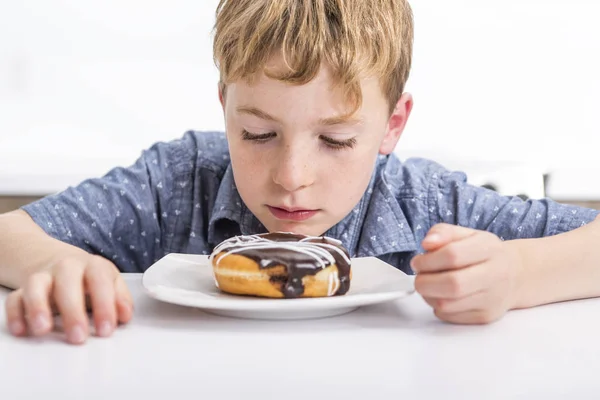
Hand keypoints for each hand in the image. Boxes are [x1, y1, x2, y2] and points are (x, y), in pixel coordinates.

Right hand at [4, 255, 132, 343]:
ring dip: (38, 307)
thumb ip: (120, 298)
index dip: (104, 305)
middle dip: (73, 311)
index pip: (100, 281)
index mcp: (93, 266)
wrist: (61, 261)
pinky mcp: (23, 289)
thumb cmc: (91, 278)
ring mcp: (43, 276)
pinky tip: (22, 330)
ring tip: (43, 330)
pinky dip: (16, 314)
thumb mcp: (111, 282)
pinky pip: (15, 299)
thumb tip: (125, 316)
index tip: (106, 329)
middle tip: (78, 337)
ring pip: (36, 285)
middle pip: (67, 283)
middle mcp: (67, 267)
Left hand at [410, 223, 522, 323]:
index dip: (427, 260)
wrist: (516, 275)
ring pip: (448, 304)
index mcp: (488, 249)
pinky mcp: (485, 316)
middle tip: (419, 278)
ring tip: (429, 286)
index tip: (417, 262)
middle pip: (452, 284)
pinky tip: (441, 297)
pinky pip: (450, 317)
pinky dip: (438, 307)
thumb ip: (443, 232)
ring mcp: (492, 299)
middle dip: (425, 282)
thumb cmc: (485, 253)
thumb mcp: (467, 234)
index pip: (453, 255)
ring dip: (428, 296)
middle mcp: (494, 274)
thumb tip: (427, 243)